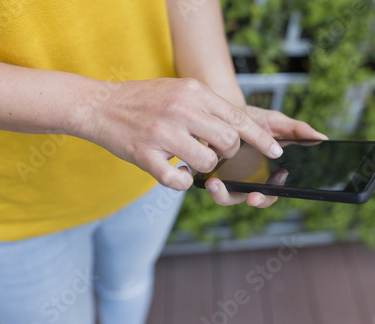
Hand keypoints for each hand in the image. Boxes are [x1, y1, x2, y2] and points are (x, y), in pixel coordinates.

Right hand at [67, 78, 283, 190]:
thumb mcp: (178, 90)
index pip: (238, 117)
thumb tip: (237, 131)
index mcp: (193, 91)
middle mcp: (181, 109)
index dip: (261, 139)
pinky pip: (178, 180)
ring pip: (207, 162)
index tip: (275, 151)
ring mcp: (162, 132)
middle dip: (229, 154)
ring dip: (204, 168)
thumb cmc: (142, 100)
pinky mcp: (144, 154)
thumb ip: (206, 107)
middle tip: (216, 153)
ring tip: (188, 159)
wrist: (98, 104)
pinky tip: (174, 172)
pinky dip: (181, 182)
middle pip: (228, 142)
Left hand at [204, 105, 327, 207]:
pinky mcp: (208, 172)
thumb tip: (322, 138)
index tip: (267, 189)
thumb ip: (297, 131)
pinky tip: (198, 173)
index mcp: (266, 173)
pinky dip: (203, 181)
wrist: (223, 109)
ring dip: (221, 195)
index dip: (269, 195)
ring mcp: (226, 178)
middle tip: (249, 197)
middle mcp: (246, 180)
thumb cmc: (252, 119)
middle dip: (249, 200)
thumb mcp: (275, 122)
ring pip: (226, 196)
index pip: (272, 192)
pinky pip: (207, 183)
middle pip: (249, 199)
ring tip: (214, 184)